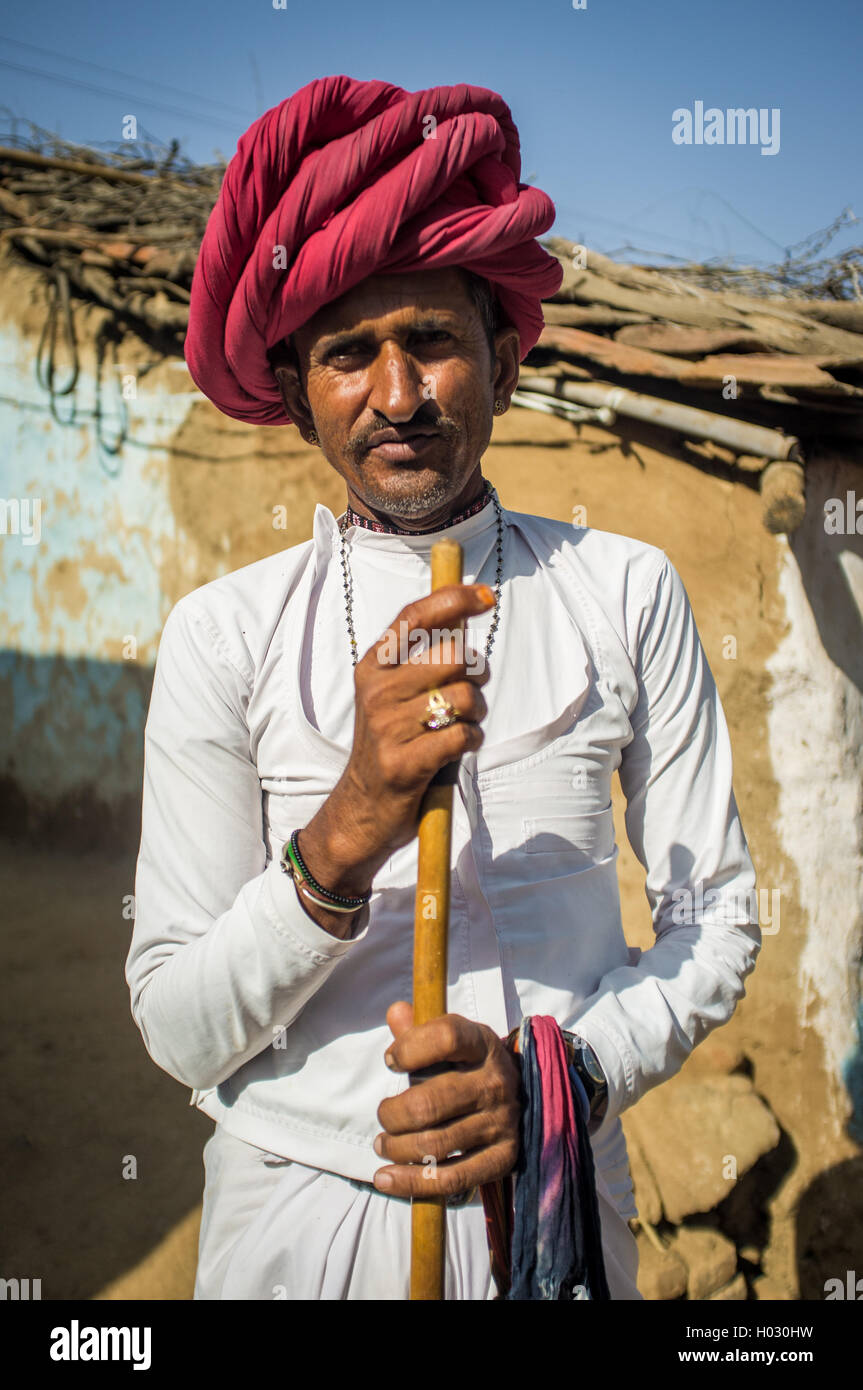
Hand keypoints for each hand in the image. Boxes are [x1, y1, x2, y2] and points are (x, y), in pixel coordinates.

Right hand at [294, 584, 494, 928]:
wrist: (361, 810)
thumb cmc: (392, 744)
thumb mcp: (394, 696)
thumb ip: (423, 660)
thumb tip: (465, 616)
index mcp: (373, 667)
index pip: (415, 617)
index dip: (454, 600)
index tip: (486, 595)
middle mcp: (376, 691)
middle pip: (453, 657)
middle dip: (476, 675)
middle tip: (468, 697)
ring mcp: (387, 727)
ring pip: (464, 698)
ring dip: (476, 714)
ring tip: (458, 728)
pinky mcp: (404, 762)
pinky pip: (463, 736)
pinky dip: (471, 741)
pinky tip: (455, 750)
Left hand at [372, 1002, 521, 1198]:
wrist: (517, 1094)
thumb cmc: (467, 1065)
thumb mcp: (450, 1041)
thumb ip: (419, 1030)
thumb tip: (397, 1012)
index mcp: (482, 1044)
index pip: (445, 1038)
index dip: (409, 1048)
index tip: (391, 1060)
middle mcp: (495, 1082)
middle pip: (428, 1103)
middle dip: (391, 1114)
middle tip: (383, 1115)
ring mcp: (502, 1122)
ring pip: (434, 1144)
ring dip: (396, 1148)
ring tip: (383, 1144)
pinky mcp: (503, 1158)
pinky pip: (452, 1179)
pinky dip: (412, 1182)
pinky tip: (386, 1178)